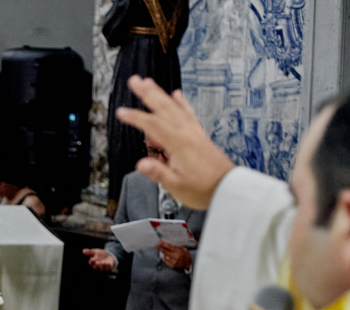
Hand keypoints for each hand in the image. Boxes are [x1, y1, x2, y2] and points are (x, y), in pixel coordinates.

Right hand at [83, 247, 117, 271]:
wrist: (109, 254)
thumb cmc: (101, 253)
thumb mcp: (95, 251)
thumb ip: (90, 251)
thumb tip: (83, 251)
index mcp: (93, 262)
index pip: (90, 263)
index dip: (91, 261)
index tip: (92, 258)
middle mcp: (97, 266)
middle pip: (95, 267)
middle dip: (96, 265)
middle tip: (97, 262)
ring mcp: (102, 268)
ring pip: (100, 270)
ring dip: (102, 267)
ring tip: (104, 262)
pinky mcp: (107, 269)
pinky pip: (107, 270)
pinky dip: (107, 267)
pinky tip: (108, 263)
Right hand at [115, 76, 234, 209]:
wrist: (228, 187)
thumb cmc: (203, 188)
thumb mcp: (176, 185)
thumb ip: (158, 173)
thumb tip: (141, 164)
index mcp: (179, 144)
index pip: (153, 126)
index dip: (135, 118)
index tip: (121, 112)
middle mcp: (187, 133)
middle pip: (164, 108)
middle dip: (148, 94)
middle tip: (135, 81)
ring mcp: (194, 132)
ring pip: (175, 107)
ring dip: (161, 94)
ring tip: (149, 82)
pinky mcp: (199, 134)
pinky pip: (188, 113)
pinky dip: (182, 103)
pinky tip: (177, 95)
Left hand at [157, 242, 191, 269]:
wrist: (188, 263)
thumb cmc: (185, 254)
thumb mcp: (182, 248)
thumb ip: (175, 247)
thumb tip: (167, 244)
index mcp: (179, 251)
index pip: (169, 247)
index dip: (163, 244)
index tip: (159, 242)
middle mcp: (176, 256)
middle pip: (165, 252)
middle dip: (160, 248)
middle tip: (156, 245)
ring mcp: (174, 261)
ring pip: (165, 256)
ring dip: (163, 253)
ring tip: (162, 250)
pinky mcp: (172, 265)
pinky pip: (165, 261)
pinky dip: (164, 258)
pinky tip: (165, 255)